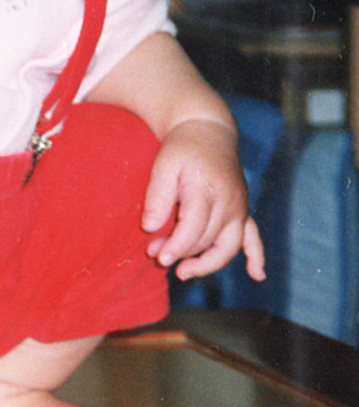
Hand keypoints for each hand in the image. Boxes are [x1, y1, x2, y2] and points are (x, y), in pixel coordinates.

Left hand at [141, 118, 265, 282]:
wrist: (208, 130)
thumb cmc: (182, 147)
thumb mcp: (163, 164)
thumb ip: (157, 196)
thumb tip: (150, 227)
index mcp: (207, 189)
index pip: (194, 229)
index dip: (176, 247)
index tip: (159, 258)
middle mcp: (229, 202)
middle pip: (207, 239)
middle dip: (182, 253)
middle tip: (155, 255)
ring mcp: (240, 207)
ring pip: (229, 246)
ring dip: (209, 263)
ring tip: (184, 272)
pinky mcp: (244, 210)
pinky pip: (254, 237)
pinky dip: (256, 256)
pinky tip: (257, 275)